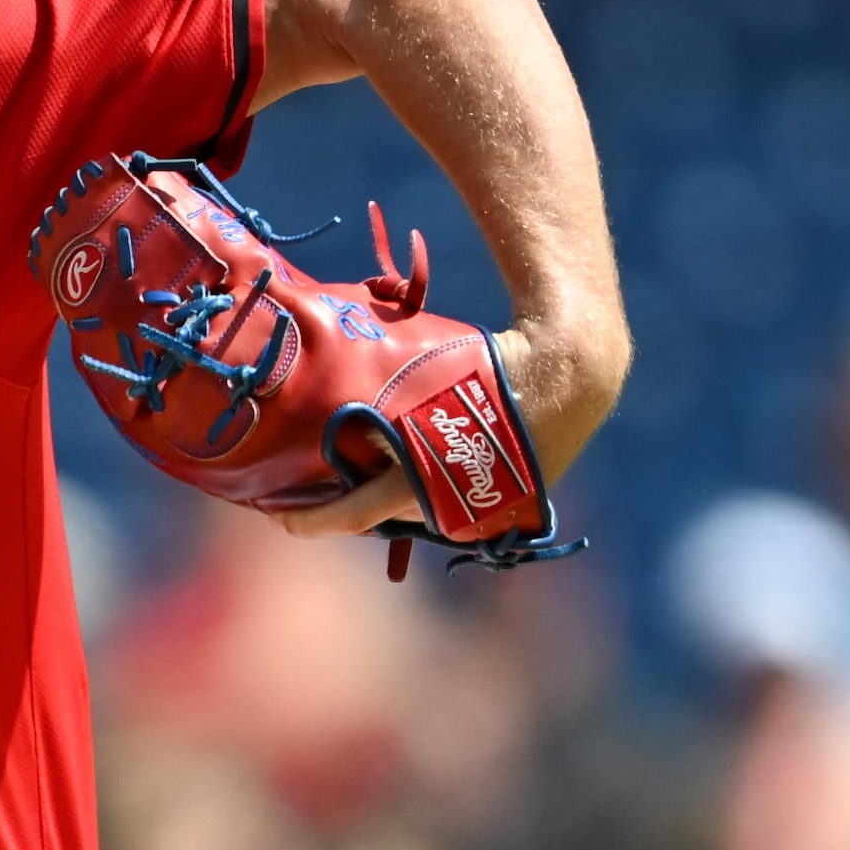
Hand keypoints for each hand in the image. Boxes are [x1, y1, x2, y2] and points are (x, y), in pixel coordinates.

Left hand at [261, 318, 624, 540]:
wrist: (569, 371)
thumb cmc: (486, 367)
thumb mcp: (415, 372)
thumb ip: (364, 385)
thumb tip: (300, 327)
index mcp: (422, 485)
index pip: (353, 516)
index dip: (312, 521)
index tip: (280, 521)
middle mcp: (451, 511)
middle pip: (385, 514)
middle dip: (353, 500)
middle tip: (321, 484)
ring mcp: (482, 513)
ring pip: (419, 510)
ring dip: (392, 492)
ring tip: (367, 466)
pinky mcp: (506, 505)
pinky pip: (453, 501)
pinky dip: (429, 485)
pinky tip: (416, 462)